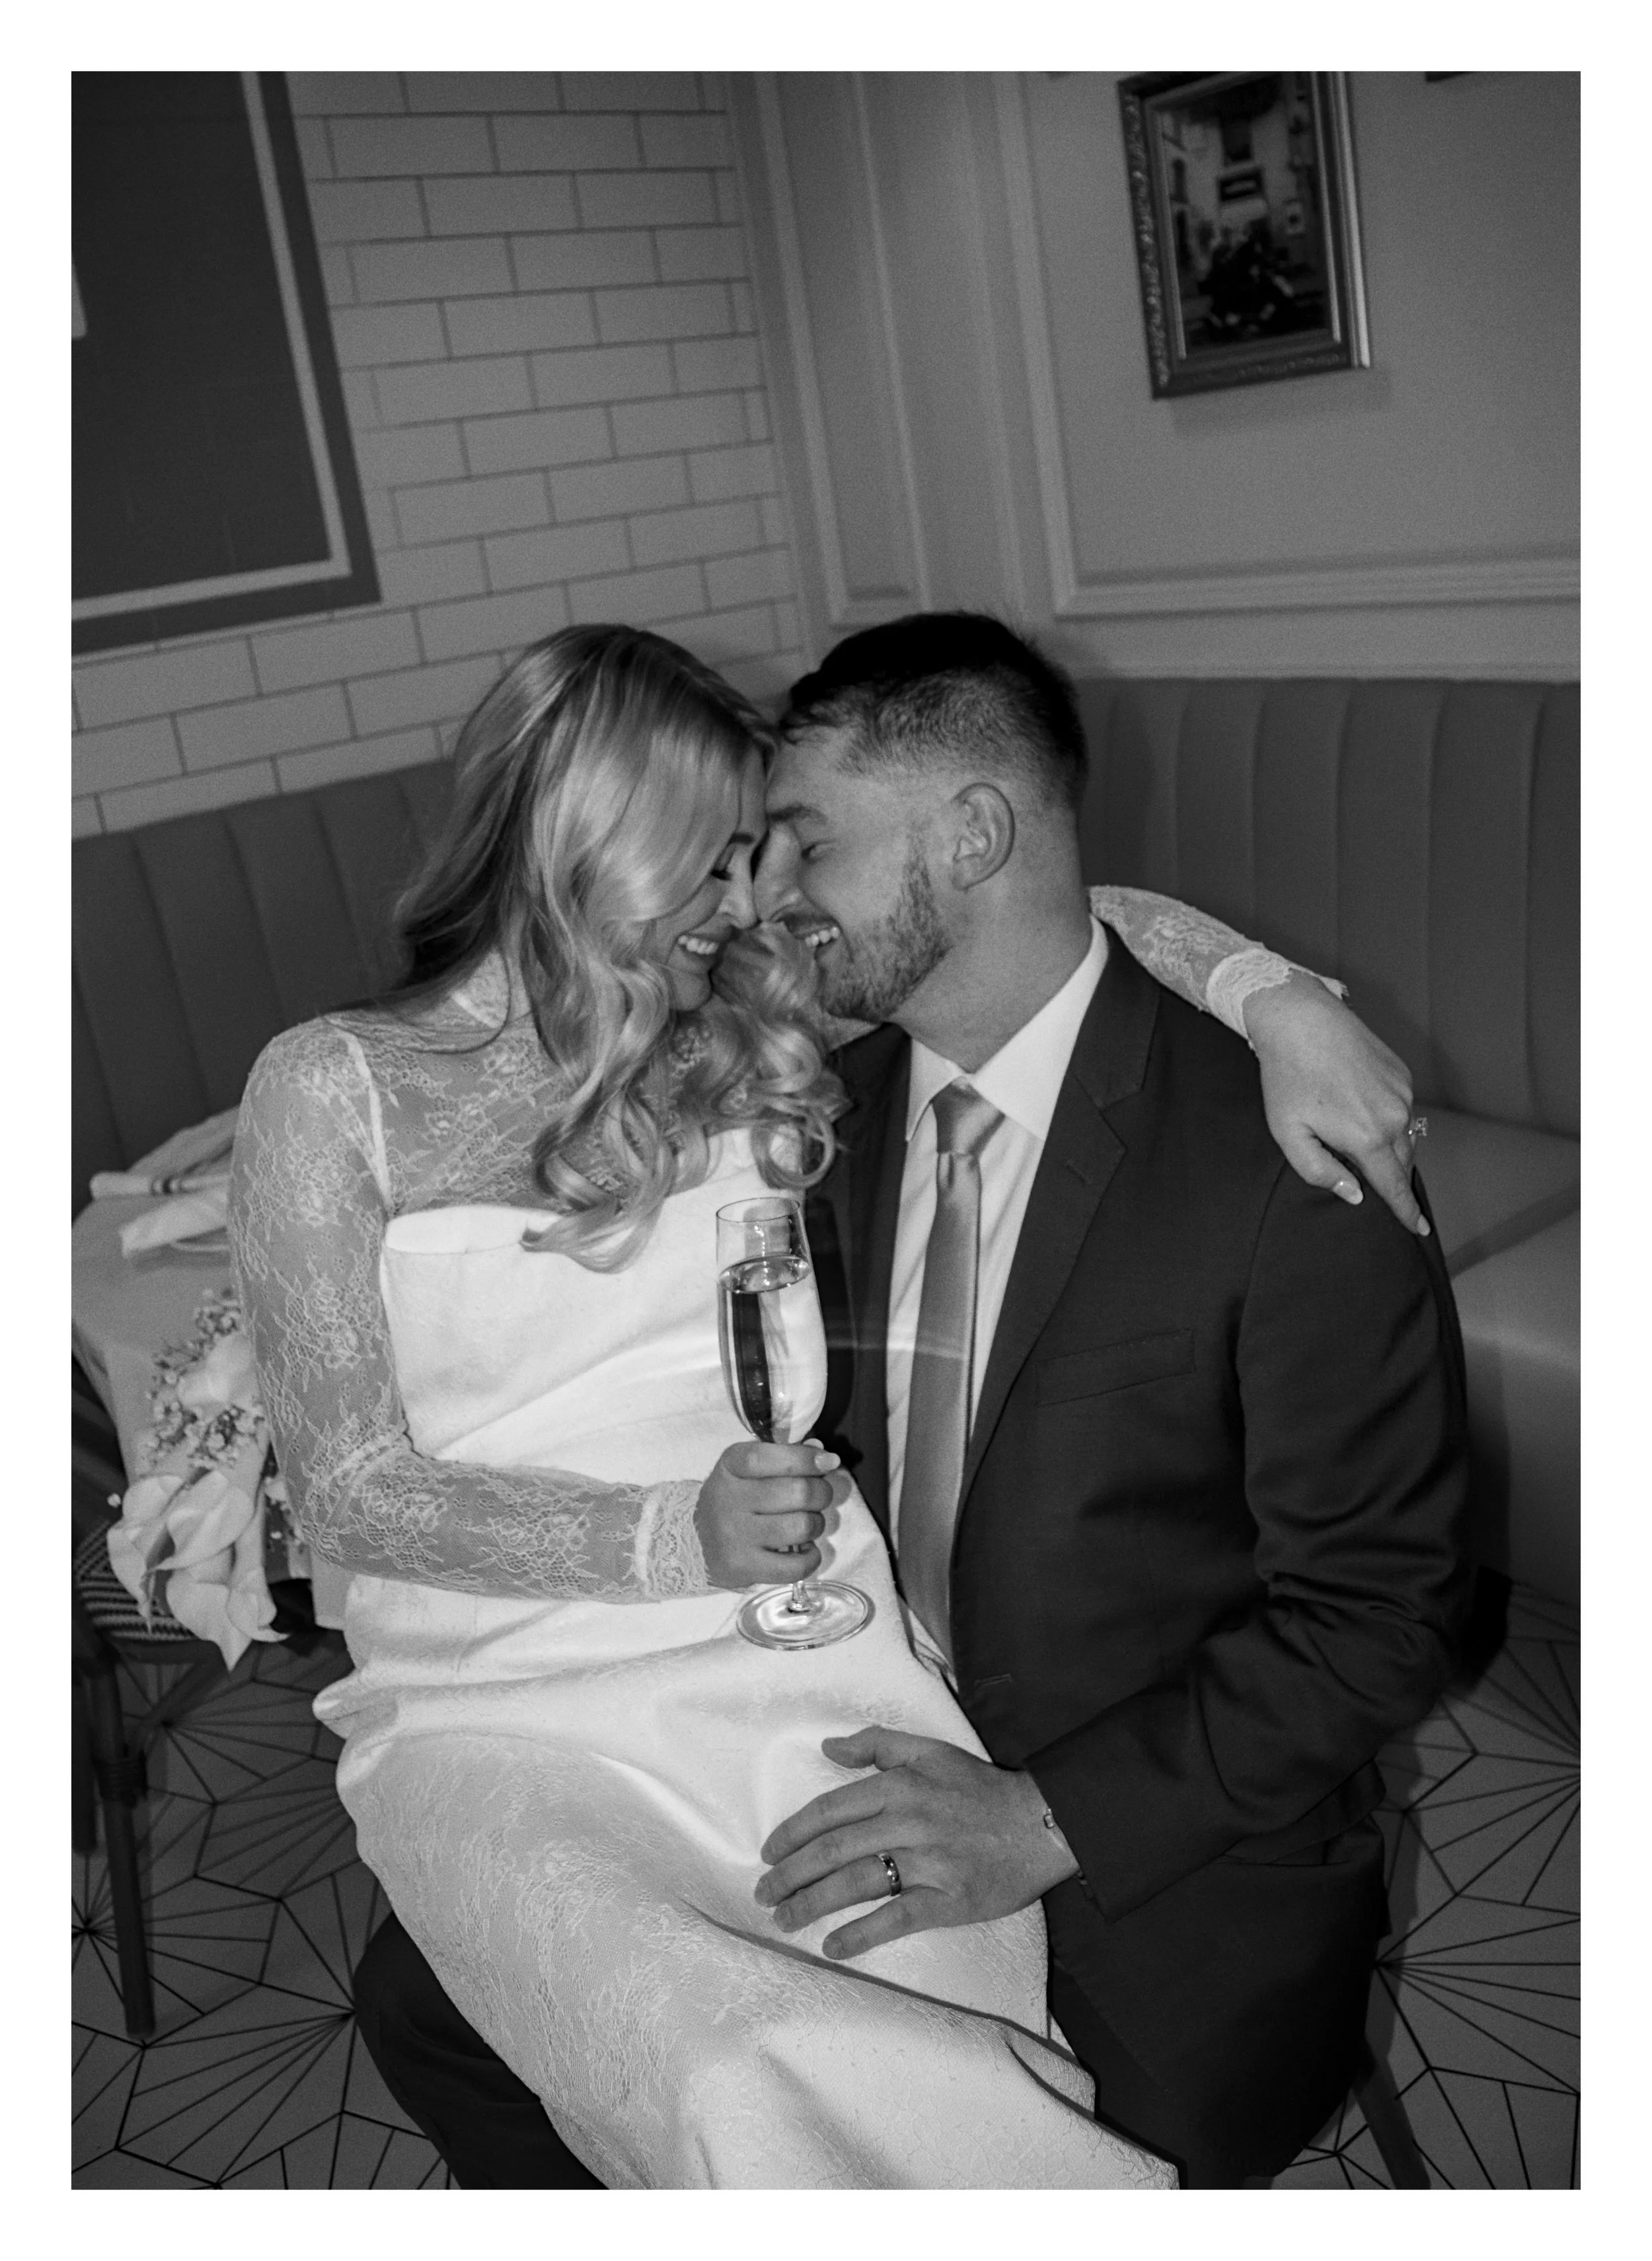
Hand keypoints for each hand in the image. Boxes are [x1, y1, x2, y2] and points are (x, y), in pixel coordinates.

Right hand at [694, 1438, 840, 1589]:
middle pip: (798, 1491)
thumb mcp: (750, 1469)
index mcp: (730, 1466)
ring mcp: (734, 1536)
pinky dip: (811, 1557)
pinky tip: (804, 1549)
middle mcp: (728, 1499)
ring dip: (816, 1524)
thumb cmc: (737, 1498)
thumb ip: (786, 1457)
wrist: (697, 1542)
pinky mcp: (743, 1567)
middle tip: (818, 1497)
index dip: (805, 1458)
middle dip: (821, 1492)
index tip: (828, 1461)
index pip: (767, 1457)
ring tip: (807, 1523)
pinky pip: (796, 1566)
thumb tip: (824, 1456)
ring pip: (802, 1526)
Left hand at [755, 1725, 1077, 1959]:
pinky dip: (860, 1935)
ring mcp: (928, 1863)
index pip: (830, 1810)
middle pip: (834, 1850)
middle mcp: (908, 1822)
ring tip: (784, 1920)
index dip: (793, 1833)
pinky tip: (833, 1947)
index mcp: (900, 1786)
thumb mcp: (930, 1750)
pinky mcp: (948, 1900)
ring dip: (812, 1904)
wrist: (1041, 1824)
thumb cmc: (980, 1788)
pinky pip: (895, 1919)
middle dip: (791, 1874)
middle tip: (764, 1893)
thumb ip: (877, 1744)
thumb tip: (828, 1747)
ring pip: (856, 1884)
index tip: (769, 1853)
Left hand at [1242, 974, 1428, 1235]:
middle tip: (1385, 1193)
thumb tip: (1356, 1194)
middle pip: (1403, 1163)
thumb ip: (1321, 1172)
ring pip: (1405, 1136)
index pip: (1394, 1186)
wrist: (1301, 1019)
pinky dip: (1388, 1120)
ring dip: (1390, 1148)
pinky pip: (1402, 1109)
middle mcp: (1394, 1116)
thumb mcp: (1289, 1134)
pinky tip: (1360, 1109)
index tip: (1419, 1229)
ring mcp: (1402, 1093)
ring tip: (1362, 1146)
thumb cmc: (1287, 1078)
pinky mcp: (1402, 1074)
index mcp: (1367, 1137)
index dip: (1406, 1211)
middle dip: (1395, 1180)